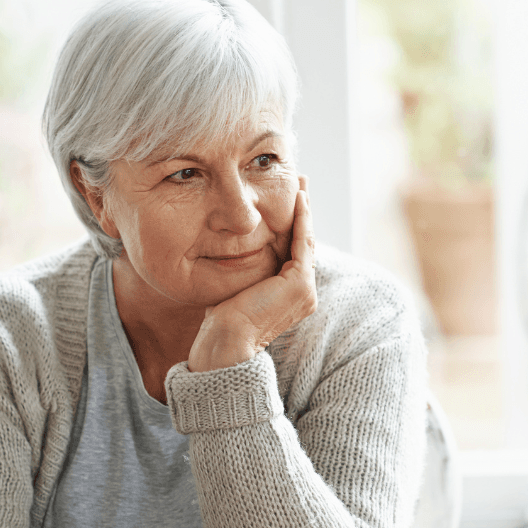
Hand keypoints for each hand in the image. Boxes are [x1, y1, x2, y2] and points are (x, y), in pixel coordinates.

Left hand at [187, 176, 316, 372]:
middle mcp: (304, 293)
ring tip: (301, 185)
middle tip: (300, 183)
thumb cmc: (221, 322)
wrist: (226, 344)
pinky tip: (299, 199)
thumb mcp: (235, 286)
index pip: (293, 252)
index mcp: (291, 295)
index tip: (288, 199)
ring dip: (304, 210)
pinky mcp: (300, 284)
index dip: (292, 224)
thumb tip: (228, 251)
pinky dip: (302, 219)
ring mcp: (305, 290)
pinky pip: (303, 243)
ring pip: (306, 240)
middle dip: (302, 211)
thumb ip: (242, 270)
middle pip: (304, 242)